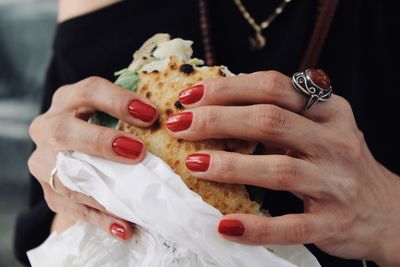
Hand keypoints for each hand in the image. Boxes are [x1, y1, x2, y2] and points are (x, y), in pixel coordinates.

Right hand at [28, 77, 157, 240]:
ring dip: (102, 191)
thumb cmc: (101, 125)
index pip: (89, 91)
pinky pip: (71, 208)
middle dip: (101, 142)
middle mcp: (48, 127)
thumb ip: (133, 114)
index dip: (119, 100)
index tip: (152, 114)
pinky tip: (124, 228)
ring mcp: (43, 162)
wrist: (68, 148)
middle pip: (64, 131)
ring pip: (65, 177)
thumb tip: (177, 123)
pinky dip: (100, 219)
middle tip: (137, 152)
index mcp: (68, 100)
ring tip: (135, 205)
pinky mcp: (49, 191)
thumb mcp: (110, 111)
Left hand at [167, 71, 399, 265]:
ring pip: (278, 169)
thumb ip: (281, 114)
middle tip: (180, 125)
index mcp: (328, 111)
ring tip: (193, 164)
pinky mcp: (333, 222)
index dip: (229, 88)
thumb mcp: (320, 128)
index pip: (273, 87)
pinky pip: (289, 225)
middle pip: (270, 121)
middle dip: (218, 120)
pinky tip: (225, 225)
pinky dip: (255, 226)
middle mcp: (335, 141)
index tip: (191, 95)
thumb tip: (217, 106)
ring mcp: (335, 182)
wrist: (387, 211)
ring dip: (230, 167)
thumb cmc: (338, 163)